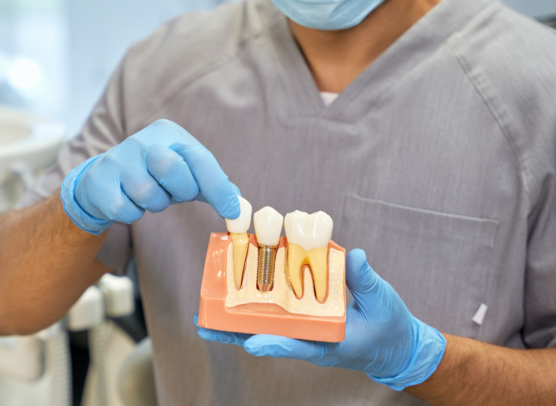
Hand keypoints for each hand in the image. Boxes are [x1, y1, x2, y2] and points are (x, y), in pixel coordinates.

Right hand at [61, 119, 239, 234]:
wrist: (102, 181)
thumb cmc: (152, 177)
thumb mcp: (184, 175)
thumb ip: (212, 186)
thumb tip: (239, 205)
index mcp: (167, 133)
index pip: (199, 157)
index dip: (217, 186)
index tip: (231, 211)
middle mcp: (141, 140)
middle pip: (171, 167)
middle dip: (180, 190)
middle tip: (174, 193)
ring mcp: (117, 159)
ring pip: (148, 193)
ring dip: (154, 204)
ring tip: (148, 196)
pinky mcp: (100, 182)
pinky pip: (127, 210)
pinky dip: (133, 213)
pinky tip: (128, 202)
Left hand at [197, 249, 446, 390]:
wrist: (396, 344)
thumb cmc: (390, 327)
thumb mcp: (383, 302)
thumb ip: (366, 280)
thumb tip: (353, 256)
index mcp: (329, 342)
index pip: (298, 344)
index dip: (275, 344)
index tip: (252, 343)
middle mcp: (310, 339)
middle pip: (267, 337)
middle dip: (236, 333)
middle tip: (204, 326)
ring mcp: (304, 331)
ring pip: (265, 328)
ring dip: (236, 322)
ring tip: (206, 316)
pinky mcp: (303, 321)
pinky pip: (274, 317)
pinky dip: (254, 308)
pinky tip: (233, 297)